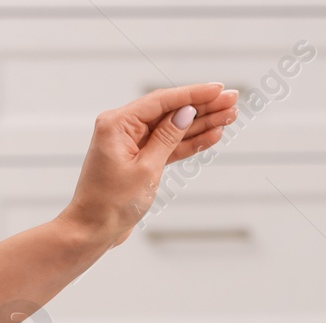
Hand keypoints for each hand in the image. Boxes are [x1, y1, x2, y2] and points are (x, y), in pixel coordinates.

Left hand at [59, 83, 239, 248]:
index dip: (194, 94)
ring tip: (230, 117)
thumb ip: (167, 138)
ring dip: (201, 125)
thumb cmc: (111, 203)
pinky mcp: (138, 161)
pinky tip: (212, 136)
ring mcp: (131, 144)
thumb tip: (186, 112)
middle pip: (170, 112)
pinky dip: (188, 144)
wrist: (92, 231)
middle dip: (203, 107)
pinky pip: (168, 147)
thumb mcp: (146, 169)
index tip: (219, 89)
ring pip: (172, 129)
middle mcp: (122, 128)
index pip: (162, 101)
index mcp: (117, 124)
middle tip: (233, 101)